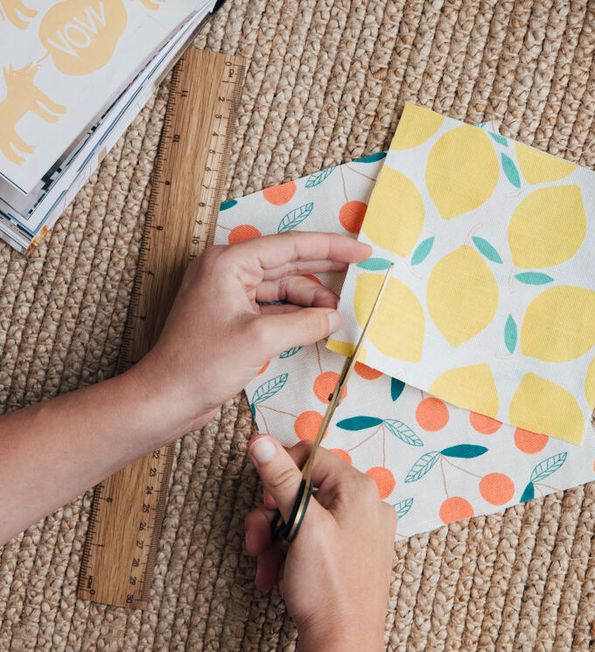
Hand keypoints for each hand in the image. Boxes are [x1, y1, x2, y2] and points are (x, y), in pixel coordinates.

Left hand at [134, 232, 369, 429]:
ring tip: (340, 313)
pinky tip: (319, 323)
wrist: (167, 398)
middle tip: (361, 271)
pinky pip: (273, 308)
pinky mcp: (233, 318)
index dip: (331, 247)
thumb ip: (304, 323)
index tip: (363, 251)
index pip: (290, 246)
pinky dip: (296, 315)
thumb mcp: (261, 339)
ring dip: (311, 299)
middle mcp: (229, 271)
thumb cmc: (203, 364)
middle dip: (324, 270)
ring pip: (282, 288)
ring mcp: (230, 295)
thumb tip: (335, 317)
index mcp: (229, 262)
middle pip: (288, 263)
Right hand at [245, 435, 395, 651]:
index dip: (281, 474)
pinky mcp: (353, 552)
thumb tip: (260, 441)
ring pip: (306, 515)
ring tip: (265, 563)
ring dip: (277, 537)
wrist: (343, 645)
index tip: (265, 499)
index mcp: (359, 488)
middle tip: (257, 539)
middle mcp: (366, 504)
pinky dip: (292, 551)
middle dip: (274, 514)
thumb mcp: (301, 525)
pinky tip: (277, 574)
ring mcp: (361, 530)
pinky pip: (316, 537)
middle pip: (305, 489)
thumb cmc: (327, 585)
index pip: (311, 456)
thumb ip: (281, 479)